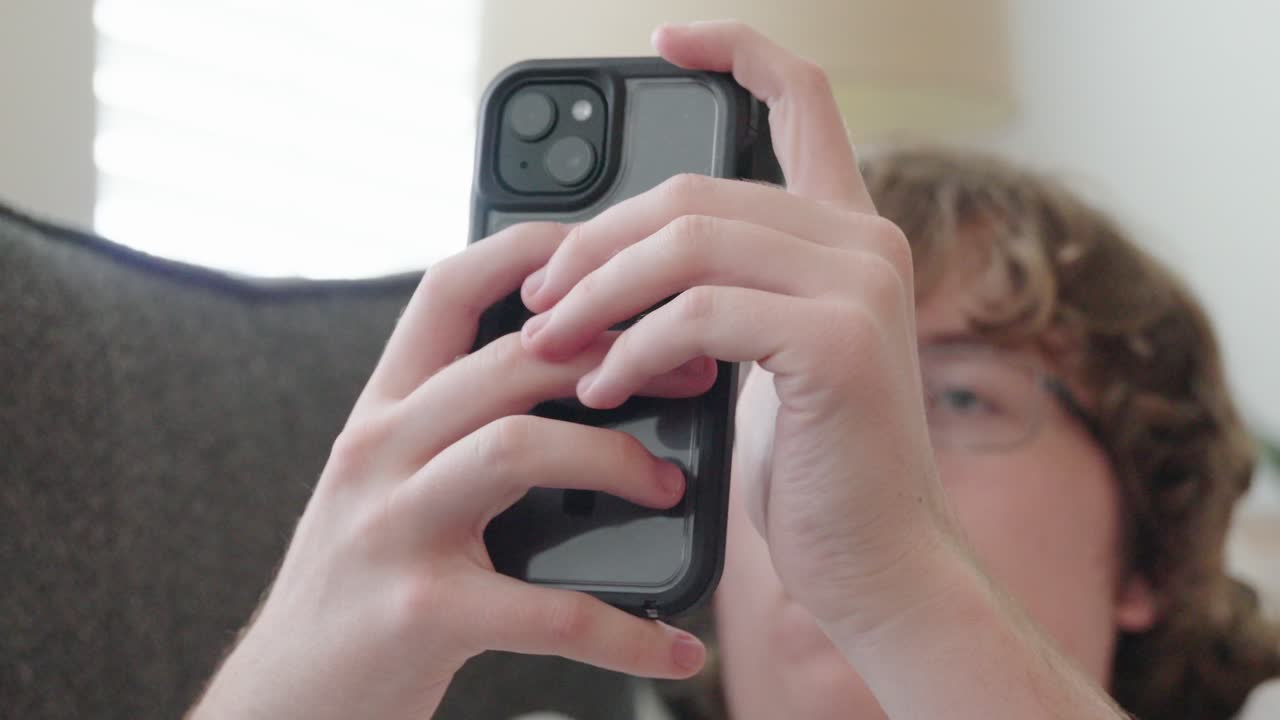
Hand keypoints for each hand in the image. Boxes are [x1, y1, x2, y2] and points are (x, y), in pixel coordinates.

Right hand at [189, 223, 709, 719]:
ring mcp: (393, 528)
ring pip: (518, 447)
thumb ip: (452, 426)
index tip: (614, 252)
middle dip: (617, 356)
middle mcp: (378, 451)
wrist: (284, 699)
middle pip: (509, 359)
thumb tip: (573, 380)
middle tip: (692, 374)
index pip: (449, 290)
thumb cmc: (361, 587)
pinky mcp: (419, 613)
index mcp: (381, 412)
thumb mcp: (387, 483)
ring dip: (616, 460)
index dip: (533, 253)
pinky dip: (625, 629)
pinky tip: (672, 643)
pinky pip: (547, 608)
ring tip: (668, 487)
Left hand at [518, 21, 955, 633]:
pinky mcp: (838, 341)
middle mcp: (863, 240)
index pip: (802, 102)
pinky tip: (603, 386)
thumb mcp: (757, 361)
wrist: (877, 562)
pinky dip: (633, 348)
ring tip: (550, 341)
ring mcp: (860, 283)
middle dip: (597, 240)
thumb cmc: (811, 468)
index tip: (666, 42)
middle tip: (539, 293)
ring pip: (688, 241)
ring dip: (599, 291)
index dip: (734, 53)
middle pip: (695, 188)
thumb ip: (714, 296)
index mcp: (845, 234)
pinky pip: (699, 313)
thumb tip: (606, 271)